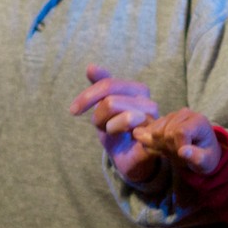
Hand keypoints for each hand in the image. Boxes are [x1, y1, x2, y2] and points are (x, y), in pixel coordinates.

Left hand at [69, 65, 162, 182]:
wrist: (131, 161)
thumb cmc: (118, 132)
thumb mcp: (105, 108)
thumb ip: (101, 87)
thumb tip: (91, 66)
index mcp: (137, 90)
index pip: (107, 84)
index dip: (87, 97)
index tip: (73, 110)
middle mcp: (148, 101)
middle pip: (109, 100)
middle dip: (98, 117)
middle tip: (102, 128)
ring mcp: (153, 119)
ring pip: (119, 111)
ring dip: (107, 126)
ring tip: (114, 134)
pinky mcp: (153, 135)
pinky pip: (130, 123)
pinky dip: (118, 132)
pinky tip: (124, 140)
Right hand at [131, 108, 222, 175]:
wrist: (203, 150)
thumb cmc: (206, 156)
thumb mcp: (206, 162)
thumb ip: (197, 157)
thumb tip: (182, 151)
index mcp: (199, 121)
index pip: (179, 132)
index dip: (178, 146)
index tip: (185, 155)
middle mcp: (185, 113)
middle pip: (167, 132)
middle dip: (171, 147)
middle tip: (181, 154)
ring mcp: (172, 115)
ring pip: (156, 132)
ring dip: (164, 146)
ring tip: (176, 150)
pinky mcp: (163, 120)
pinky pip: (150, 132)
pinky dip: (155, 142)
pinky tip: (165, 147)